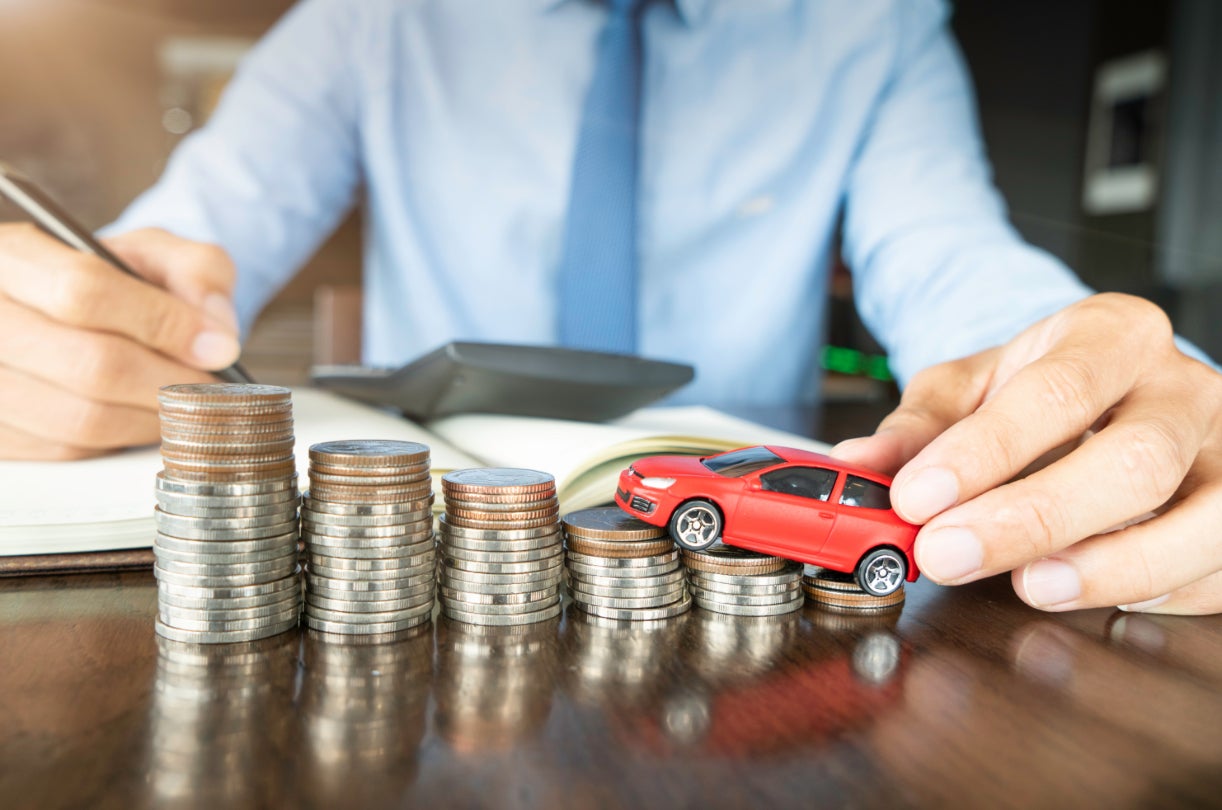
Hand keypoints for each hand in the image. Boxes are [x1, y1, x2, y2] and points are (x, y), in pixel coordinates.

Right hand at [0, 224, 239, 459]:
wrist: (78, 312)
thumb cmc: (121, 280)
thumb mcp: (161, 254)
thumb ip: (199, 273)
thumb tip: (218, 337)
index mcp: (12, 254)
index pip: (84, 291)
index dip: (163, 324)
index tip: (218, 347)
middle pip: (89, 364)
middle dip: (168, 380)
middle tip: (210, 385)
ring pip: (81, 419)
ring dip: (152, 417)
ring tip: (183, 401)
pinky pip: (70, 451)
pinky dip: (121, 439)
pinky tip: (142, 415)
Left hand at [831, 293, 1221, 615]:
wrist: (1112, 386)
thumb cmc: (1039, 387)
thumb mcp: (969, 386)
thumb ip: (918, 424)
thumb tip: (862, 462)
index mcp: (1112, 337)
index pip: (1054, 395)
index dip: (983, 454)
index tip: (918, 499)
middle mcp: (1182, 389)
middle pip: (1135, 461)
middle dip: (1036, 518)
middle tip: (950, 553)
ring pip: (1205, 518)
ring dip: (1113, 566)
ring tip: (1030, 585)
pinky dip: (1161, 591)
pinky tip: (1095, 592)